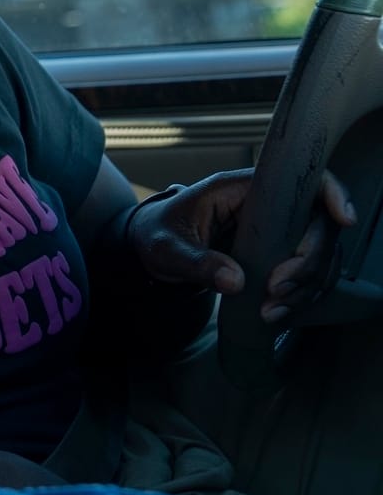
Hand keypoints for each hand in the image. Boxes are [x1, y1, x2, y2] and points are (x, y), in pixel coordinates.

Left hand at [128, 169, 354, 319]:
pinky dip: (300, 297)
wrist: (151, 248)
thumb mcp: (165, 247)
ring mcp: (277, 232)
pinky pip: (306, 276)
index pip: (301, 179)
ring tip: (271, 310)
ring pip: (318, 256)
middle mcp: (267, 207)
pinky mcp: (277, 257)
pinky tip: (276, 314)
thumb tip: (234, 281)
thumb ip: (196, 262)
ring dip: (305, 287)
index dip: (331, 194)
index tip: (343, 220)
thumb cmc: (157, 234)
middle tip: (277, 291)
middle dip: (308, 263)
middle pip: (318, 226)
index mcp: (240, 189)